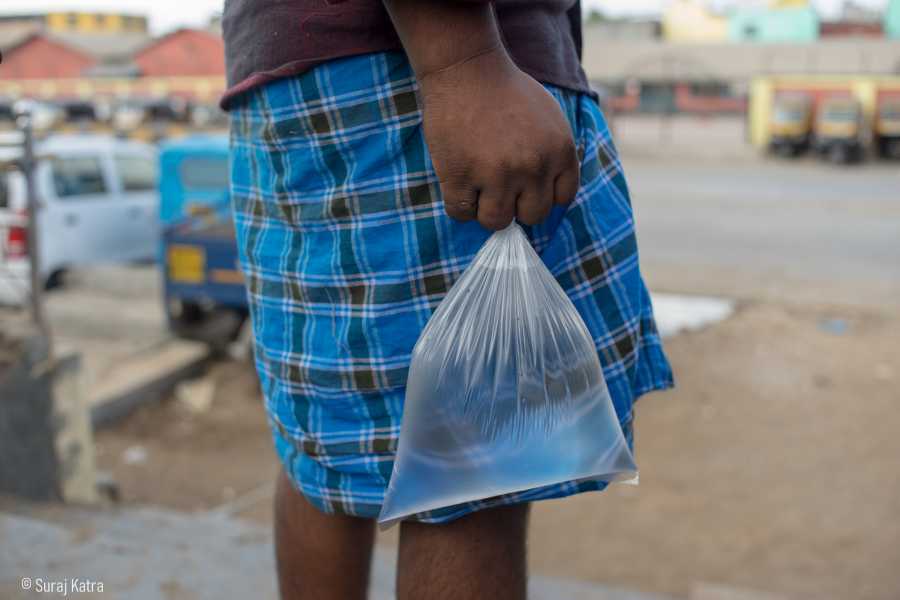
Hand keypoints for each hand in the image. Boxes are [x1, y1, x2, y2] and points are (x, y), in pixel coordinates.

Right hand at [418, 46, 579, 230]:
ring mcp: (497, 175)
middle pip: (532, 216)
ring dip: (487, 209)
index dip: (541, 195)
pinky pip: (461, 213)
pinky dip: (460, 206)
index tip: (526, 185)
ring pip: (497, 221)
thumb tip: (546, 192)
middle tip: (499, 184)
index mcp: (560, 152)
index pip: (562, 199)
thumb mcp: (549, 118)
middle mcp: (533, 168)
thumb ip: (554, 154)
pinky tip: (459, 184)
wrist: (466, 69)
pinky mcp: (461, 177)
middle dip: (516, 205)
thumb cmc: (506, 89)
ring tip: (478, 186)